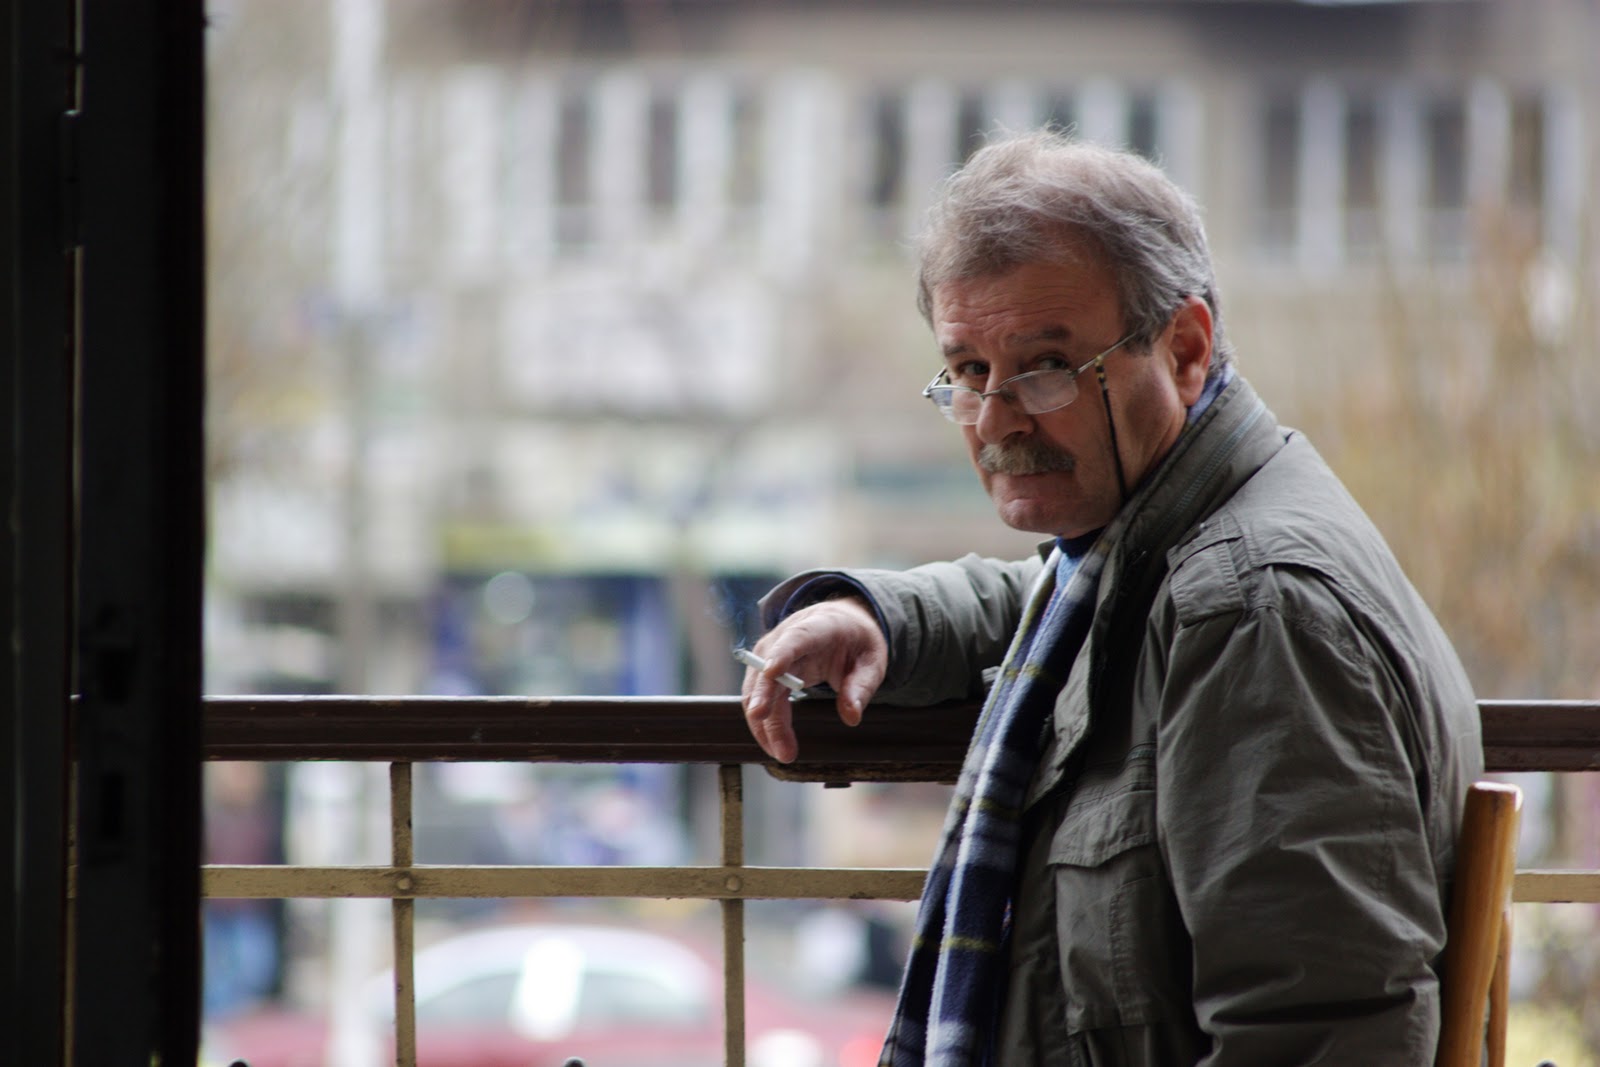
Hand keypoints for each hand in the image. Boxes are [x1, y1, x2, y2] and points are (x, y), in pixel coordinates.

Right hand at [740, 597, 887, 762]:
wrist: (841, 623)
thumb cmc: (856, 641)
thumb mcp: (872, 661)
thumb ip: (862, 686)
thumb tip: (851, 717)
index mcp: (819, 627)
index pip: (796, 639)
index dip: (782, 655)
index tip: (771, 673)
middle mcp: (786, 636)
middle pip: (768, 671)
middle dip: (767, 705)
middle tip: (778, 744)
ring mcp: (771, 651)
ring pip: (756, 688)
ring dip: (765, 723)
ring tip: (783, 753)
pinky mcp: (765, 668)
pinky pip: (757, 696)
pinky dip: (763, 721)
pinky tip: (774, 743)